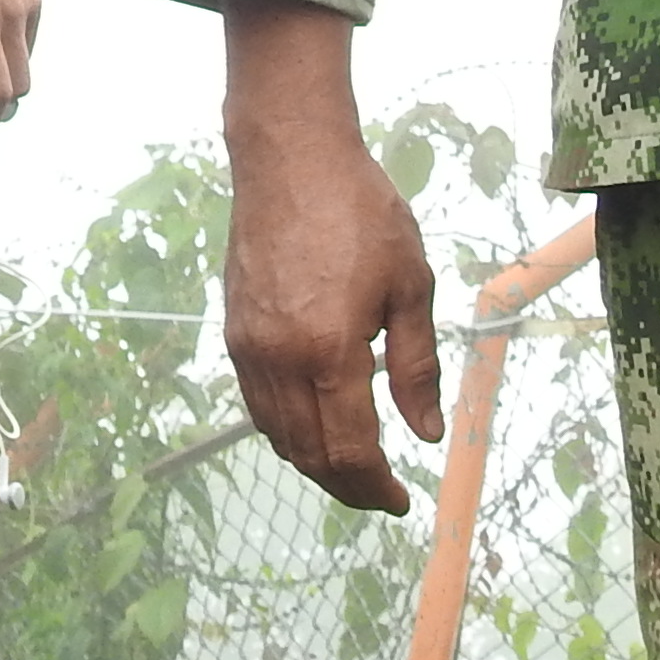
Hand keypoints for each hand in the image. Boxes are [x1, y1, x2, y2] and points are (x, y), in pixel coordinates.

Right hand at [214, 0, 441, 517]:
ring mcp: (250, 348)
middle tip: (382, 493)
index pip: (350, 450)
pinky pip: (257, 405)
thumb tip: (425, 433)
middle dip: (347, 486)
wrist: (289, 160)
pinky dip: (286, 432)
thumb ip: (417, 366)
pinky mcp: (234, 332)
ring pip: (277, 436)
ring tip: (354, 468)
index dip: (376, 487)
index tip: (402, 499)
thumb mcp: (410, 284)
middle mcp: (280, 360)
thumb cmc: (360, 212)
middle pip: (310, 455)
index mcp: (329, 351)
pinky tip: (315, 425)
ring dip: (315, 465)